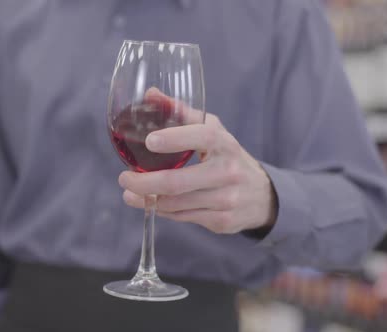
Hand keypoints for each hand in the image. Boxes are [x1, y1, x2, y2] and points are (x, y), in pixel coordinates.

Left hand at [118, 104, 277, 234]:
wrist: (262, 195)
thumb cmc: (228, 157)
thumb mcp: (213, 131)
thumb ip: (182, 113)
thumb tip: (150, 94)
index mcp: (225, 144)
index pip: (202, 137)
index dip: (174, 139)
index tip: (149, 141)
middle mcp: (227, 172)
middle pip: (178, 182)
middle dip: (144, 183)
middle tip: (124, 178)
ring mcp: (226, 199)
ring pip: (176, 204)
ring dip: (147, 200)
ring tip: (130, 194)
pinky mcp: (221, 221)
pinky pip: (183, 217)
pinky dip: (162, 211)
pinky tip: (151, 204)